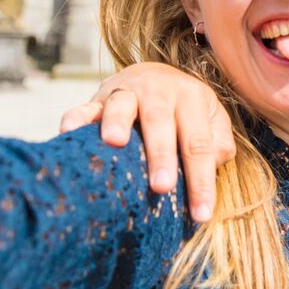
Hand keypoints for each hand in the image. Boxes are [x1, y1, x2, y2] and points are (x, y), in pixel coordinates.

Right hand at [59, 63, 236, 220]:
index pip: (199, 144)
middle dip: (161, 155)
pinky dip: (77, 118)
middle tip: (161, 186)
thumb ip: (219, 142)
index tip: (201, 214)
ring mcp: (127, 92)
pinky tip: (69, 132)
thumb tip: (214, 164)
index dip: (201, 180)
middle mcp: (159, 92)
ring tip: (114, 142)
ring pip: (122, 106)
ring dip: (117, 122)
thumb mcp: (212, 118)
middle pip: (160, 123)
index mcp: (191, 99)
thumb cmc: (187, 109)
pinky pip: (85, 106)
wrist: (155, 74)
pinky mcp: (99, 97)